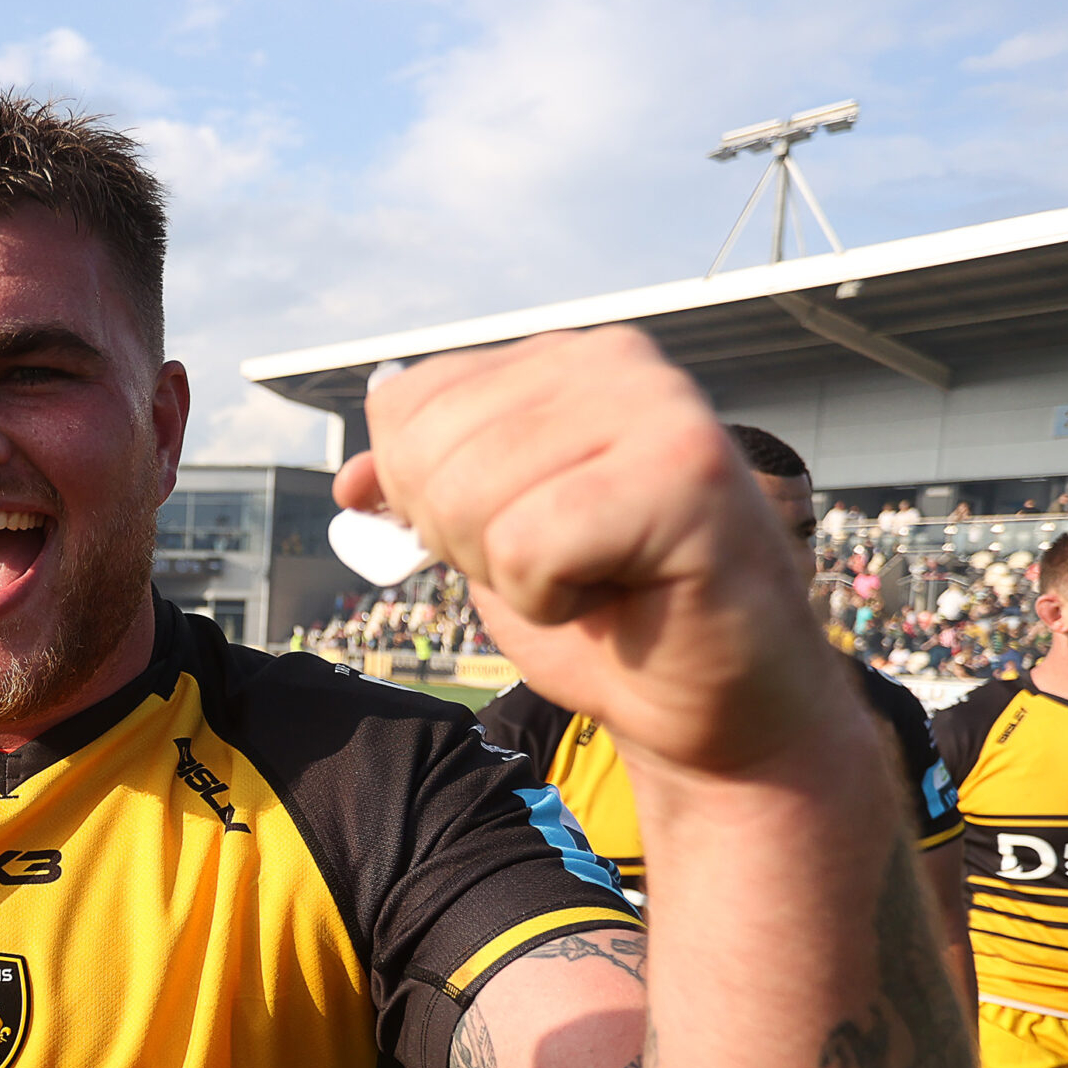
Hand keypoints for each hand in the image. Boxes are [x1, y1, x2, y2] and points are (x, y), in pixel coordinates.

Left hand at [334, 327, 834, 774]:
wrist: (716, 706)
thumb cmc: (611, 621)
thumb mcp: (489, 544)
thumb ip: (423, 495)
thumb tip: (350, 482)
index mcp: (565, 361)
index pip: (405, 405)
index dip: (425, 500)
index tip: (515, 537)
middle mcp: (616, 361)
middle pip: (427, 451)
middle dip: (466, 541)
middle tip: (560, 567)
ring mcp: (659, 408)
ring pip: (472, 495)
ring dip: (514, 573)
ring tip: (593, 576)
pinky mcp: (685, 474)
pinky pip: (529, 543)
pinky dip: (551, 598)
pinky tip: (616, 594)